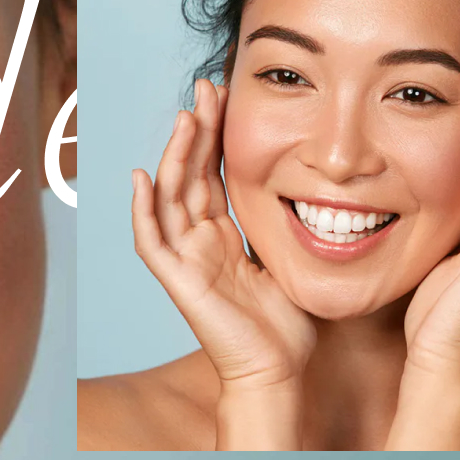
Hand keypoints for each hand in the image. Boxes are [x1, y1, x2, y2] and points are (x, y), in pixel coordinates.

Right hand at [130, 77, 316, 448]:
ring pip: (169, 196)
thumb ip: (285, 224)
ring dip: (174, 155)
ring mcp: (185, 260)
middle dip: (196, 130)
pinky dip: (143, 210)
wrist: (279, 372)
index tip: (224, 95)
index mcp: (223, 236)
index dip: (214, 134)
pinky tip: (141, 177)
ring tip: (185, 116)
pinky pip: (152, 241)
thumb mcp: (290, 258)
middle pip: (189, 174)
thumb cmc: (288, 325)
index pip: (213, 173)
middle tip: (206, 87)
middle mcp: (199, 242)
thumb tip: (318, 187)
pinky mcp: (178, 281)